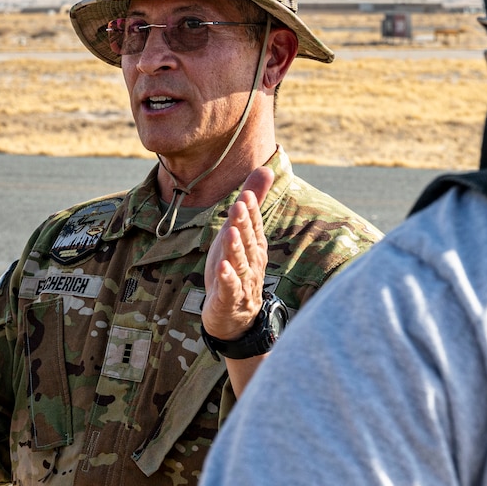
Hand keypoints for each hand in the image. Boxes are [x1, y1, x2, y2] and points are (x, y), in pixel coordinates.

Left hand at [201, 166, 273, 339]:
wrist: (236, 317)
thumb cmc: (237, 269)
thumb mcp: (241, 234)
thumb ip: (252, 205)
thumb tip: (265, 168)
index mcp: (254, 246)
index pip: (253, 225)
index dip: (249, 210)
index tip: (245, 194)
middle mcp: (252, 262)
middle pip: (247, 240)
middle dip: (243, 222)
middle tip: (239, 204)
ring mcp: (243, 281)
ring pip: (239, 262)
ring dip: (235, 247)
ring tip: (229, 231)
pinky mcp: (230, 299)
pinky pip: (229, 287)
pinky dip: (226, 278)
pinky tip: (221, 267)